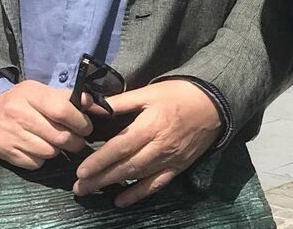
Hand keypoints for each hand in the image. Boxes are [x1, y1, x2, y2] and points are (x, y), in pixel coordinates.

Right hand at [0, 79, 93, 169]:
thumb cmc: (19, 102)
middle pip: (59, 136)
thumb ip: (65, 97)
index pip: (63, 110)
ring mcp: (11, 135)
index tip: (86, 127)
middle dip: (75, 141)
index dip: (80, 122)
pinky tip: (39, 149)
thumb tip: (92, 103)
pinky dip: (42, 159)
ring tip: (57, 143)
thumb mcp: (39, 91)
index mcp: (30, 94)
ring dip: (58, 150)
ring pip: (49, 152)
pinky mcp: (5, 152)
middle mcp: (19, 114)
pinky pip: (35, 163)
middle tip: (78, 140)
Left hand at [73, 79, 222, 204]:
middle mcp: (159, 145)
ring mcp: (169, 159)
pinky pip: (156, 184)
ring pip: (138, 176)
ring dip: (113, 185)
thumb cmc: (178, 94)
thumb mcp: (149, 91)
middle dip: (100, 178)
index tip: (82, 170)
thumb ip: (120, 102)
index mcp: (150, 125)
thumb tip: (92, 105)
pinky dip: (138, 194)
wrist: (214, 103)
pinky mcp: (178, 167)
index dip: (100, 160)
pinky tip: (121, 201)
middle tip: (79, 187)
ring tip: (92, 191)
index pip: (120, 146)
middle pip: (126, 165)